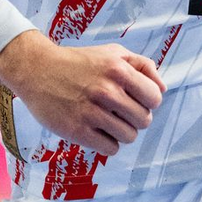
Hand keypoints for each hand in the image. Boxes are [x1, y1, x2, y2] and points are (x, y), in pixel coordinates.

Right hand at [0, 30, 166, 155]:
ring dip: (124, 132)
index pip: (155, 98)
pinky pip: (110, 149)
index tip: (138, 100)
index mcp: (119, 70)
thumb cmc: (80, 61)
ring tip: (111, 122)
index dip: (149, 101)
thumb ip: (143, 66)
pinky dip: (109, 144)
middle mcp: (107, 91)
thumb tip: (163, 89)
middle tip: (123, 112)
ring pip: (129, 136)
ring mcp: (91, 112)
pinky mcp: (76, 131)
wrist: (38, 70)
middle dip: (137, 118)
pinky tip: (101, 132)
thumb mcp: (114, 53)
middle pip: (144, 120)